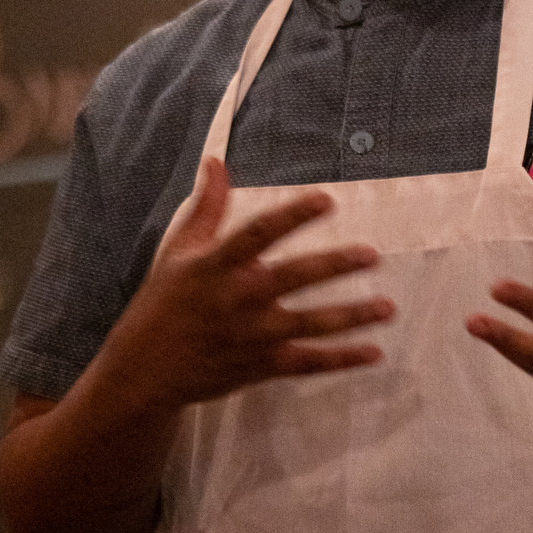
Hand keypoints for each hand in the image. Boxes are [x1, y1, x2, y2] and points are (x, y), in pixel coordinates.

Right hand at [104, 154, 393, 414]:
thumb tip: (215, 162)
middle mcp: (236, 298)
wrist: (144, 370)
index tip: (326, 200)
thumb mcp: (178, 250)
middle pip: (292, 277)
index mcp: (215, 265)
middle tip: (371, 255)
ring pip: (308, 323)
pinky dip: (341, 360)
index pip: (258, 233)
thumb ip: (206, 207)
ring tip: (388, 306)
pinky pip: (307, 362)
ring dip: (350, 316)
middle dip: (333, 265)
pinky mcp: (260, 366)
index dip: (292, 216)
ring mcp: (251, 336)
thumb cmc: (163, 302)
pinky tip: (374, 353)